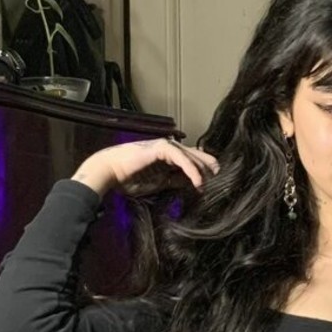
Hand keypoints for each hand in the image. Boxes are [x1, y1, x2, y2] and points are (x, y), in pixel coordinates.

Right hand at [71, 137, 218, 197]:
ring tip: (211, 181)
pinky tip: (198, 181)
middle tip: (220, 176)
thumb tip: (192, 184)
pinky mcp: (161, 148)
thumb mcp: (159, 183)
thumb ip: (175, 181)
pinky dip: (191, 170)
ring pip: (190, 156)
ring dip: (202, 169)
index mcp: (168, 157)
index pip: (191, 161)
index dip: (203, 170)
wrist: (111, 172)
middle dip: (208, 166)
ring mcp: (164, 147)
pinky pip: (181, 159)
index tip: (214, 182)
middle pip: (195, 155)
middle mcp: (168, 149)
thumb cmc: (129, 179)